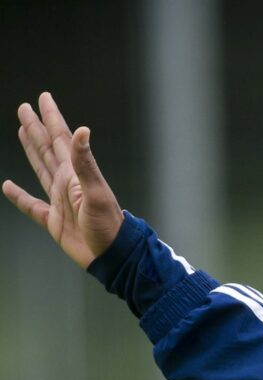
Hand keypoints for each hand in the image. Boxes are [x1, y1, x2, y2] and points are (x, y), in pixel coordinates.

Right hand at [2, 92, 122, 268]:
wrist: (111, 256)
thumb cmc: (108, 226)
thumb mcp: (96, 192)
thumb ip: (85, 163)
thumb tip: (81, 131)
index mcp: (76, 174)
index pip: (61, 139)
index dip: (52, 118)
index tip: (43, 98)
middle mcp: (67, 183)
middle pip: (47, 149)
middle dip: (36, 128)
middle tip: (24, 109)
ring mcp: (59, 201)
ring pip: (40, 169)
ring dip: (31, 150)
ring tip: (23, 133)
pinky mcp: (53, 221)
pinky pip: (32, 206)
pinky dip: (19, 197)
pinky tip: (8, 187)